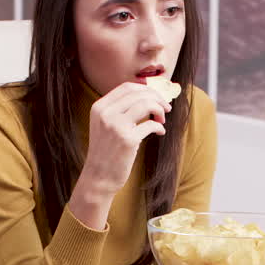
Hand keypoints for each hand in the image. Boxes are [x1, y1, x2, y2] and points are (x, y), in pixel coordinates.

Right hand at [77, 82, 171, 202]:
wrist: (99, 177)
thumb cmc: (106, 152)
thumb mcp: (104, 125)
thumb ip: (119, 110)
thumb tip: (146, 97)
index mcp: (99, 107)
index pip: (126, 87)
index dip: (145, 89)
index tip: (155, 96)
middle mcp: (106, 113)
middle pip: (138, 93)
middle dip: (157, 98)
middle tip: (165, 107)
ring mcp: (116, 126)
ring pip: (146, 104)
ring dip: (159, 109)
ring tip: (162, 120)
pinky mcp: (128, 140)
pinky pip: (151, 125)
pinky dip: (159, 127)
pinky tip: (160, 132)